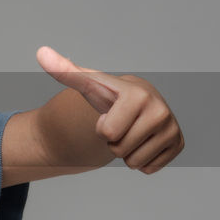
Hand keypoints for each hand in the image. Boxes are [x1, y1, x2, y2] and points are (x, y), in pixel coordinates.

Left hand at [36, 46, 183, 173]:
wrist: (136, 103)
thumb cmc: (107, 95)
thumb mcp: (87, 84)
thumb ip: (63, 70)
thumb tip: (40, 52)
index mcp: (137, 94)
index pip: (108, 133)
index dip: (103, 128)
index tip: (108, 113)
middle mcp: (160, 110)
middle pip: (119, 149)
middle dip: (112, 141)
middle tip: (118, 125)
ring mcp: (172, 128)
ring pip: (134, 162)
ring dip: (125, 153)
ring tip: (129, 132)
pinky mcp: (178, 144)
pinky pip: (149, 168)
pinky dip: (140, 161)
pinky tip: (141, 141)